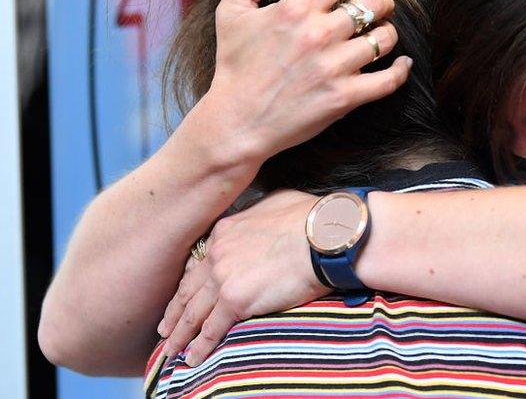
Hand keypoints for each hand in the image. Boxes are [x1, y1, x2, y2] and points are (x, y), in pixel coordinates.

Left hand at [157, 190, 327, 365]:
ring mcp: (222, 277)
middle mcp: (217, 253)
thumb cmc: (310, 218)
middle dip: (175, 311)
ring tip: (172, 348)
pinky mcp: (235, 300)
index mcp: (225, 231)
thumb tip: (264, 216)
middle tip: (165, 327)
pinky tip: (193, 358)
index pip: (200, 262)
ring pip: (193, 312)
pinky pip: (211, 328)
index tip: (185, 295)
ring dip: (181, 333)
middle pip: (189, 289)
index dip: (190, 282)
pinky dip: (200, 346)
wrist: (324, 236)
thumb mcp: (276, 203)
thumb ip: (259, 213)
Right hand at [198, 0, 413, 163]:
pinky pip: (388, 80)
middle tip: (380, 9)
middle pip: (374, 4)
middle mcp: (319, 34)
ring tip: (381, 36)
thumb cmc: (235, 66)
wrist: (236, 121)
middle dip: (383, 2)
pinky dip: (401, 70)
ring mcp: (334, 67)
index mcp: (296, 9)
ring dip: (388, 34)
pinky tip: (403, 65)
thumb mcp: (231, 11)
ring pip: (385, 38)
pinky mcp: (344, 97)